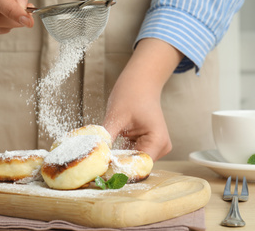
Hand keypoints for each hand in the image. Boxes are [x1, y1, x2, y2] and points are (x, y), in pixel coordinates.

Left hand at [103, 38, 182, 160]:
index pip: (139, 166)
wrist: (140, 82)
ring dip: (117, 161)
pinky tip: (107, 152)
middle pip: (137, 166)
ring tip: (100, 159)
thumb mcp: (116, 116)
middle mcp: (160, 147)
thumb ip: (106, 136)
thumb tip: (94, 153)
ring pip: (133, 161)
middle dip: (117, 166)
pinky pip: (132, 155)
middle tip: (96, 168)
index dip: (121, 170)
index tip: (102, 173)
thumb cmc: (131, 93)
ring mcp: (155, 146)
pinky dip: (119, 154)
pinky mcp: (147, 144)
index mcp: (158, 141)